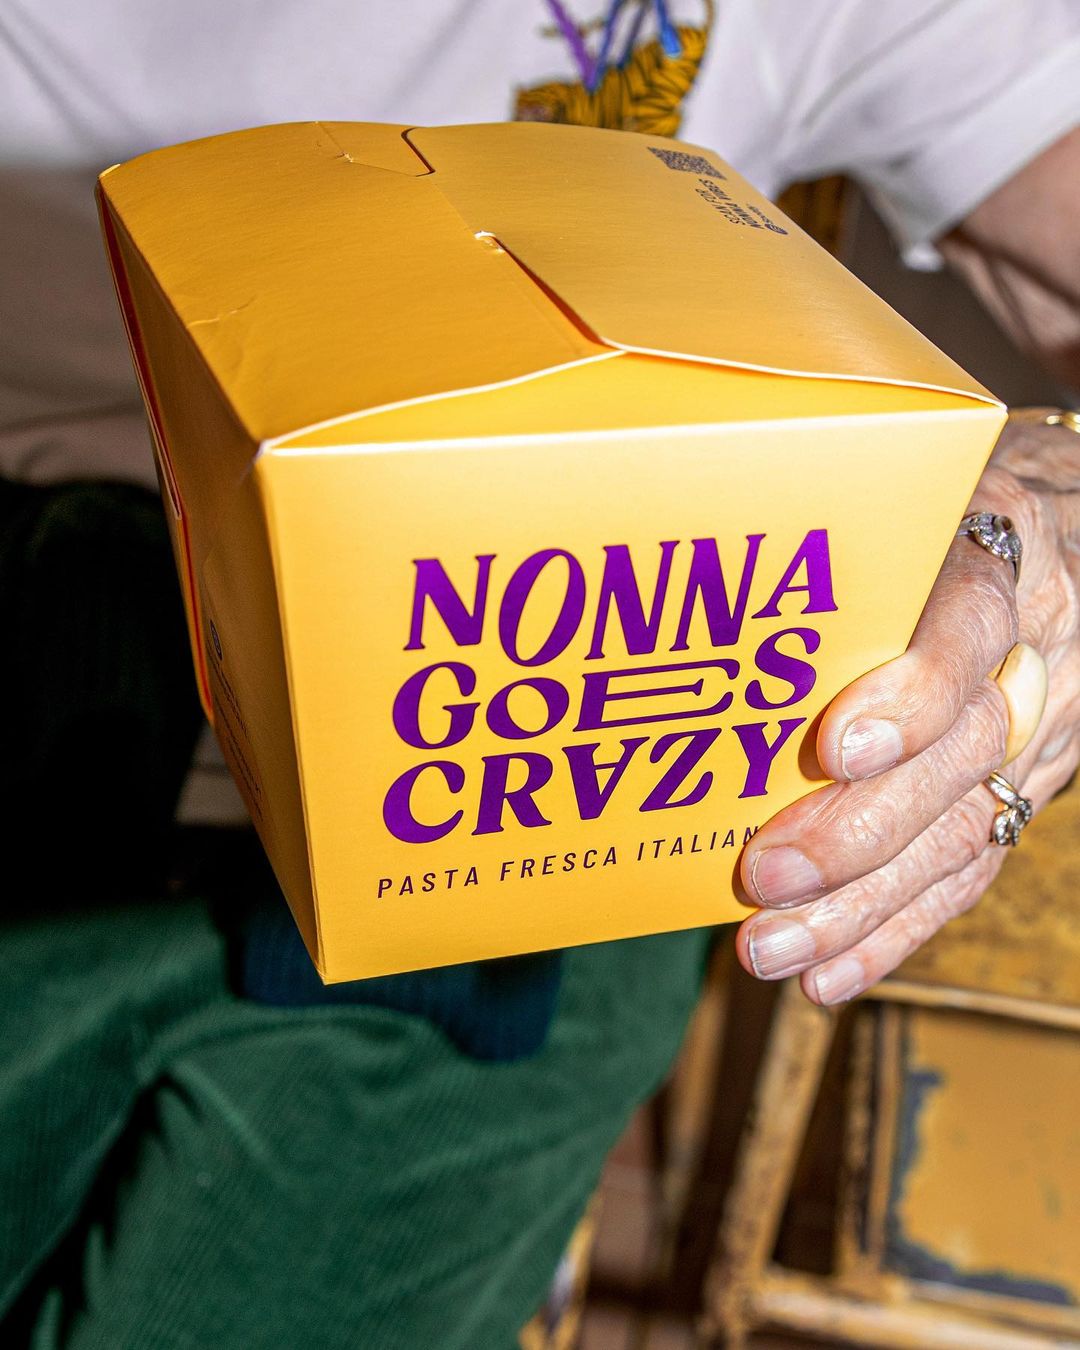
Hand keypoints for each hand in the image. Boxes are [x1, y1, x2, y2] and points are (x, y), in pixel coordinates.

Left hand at [735, 416, 1079, 1004]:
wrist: (1073, 531)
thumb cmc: (949, 508)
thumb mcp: (912, 490)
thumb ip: (841, 536)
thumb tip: (690, 589)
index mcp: (1000, 555)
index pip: (970, 623)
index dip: (913, 693)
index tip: (837, 747)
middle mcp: (1031, 651)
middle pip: (962, 752)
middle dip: (859, 828)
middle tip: (765, 874)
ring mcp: (1038, 732)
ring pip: (962, 830)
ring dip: (862, 905)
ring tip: (772, 951)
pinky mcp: (1024, 793)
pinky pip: (969, 870)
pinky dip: (896, 930)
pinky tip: (829, 977)